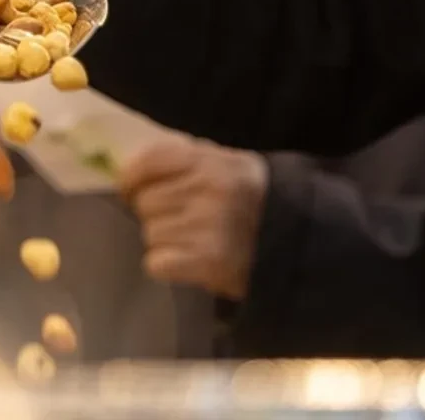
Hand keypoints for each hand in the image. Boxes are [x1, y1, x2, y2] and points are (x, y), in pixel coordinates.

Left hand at [119, 135, 269, 299]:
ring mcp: (207, 227)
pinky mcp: (207, 262)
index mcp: (210, 161)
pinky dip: (166, 265)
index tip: (130, 190)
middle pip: (144, 202)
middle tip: (179, 220)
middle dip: (154, 213)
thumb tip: (130, 168)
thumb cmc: (251, 199)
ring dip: (164, 241)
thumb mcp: (227, 163)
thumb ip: (185, 158)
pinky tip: (188, 261)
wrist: (294, 243)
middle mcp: (208, 190)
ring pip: (150, 234)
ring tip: (192, 241)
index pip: (148, 162)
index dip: (130, 178)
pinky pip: (156, 263)